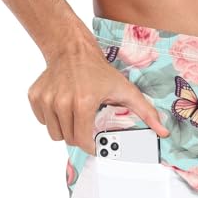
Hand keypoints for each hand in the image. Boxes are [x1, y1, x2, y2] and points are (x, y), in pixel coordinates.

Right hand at [27, 40, 169, 154]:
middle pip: (69, 139)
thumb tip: (163, 132)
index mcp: (83, 103)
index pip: (83, 141)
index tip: (97, 145)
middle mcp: (61, 102)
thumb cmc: (99, 71)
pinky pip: (43, 122)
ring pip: (55, 134)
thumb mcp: (126, 91)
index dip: (92, 147)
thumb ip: (147, 113)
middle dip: (81, 136)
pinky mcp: (35, 97)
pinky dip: (53, 119)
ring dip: (66, 129)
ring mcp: (46, 100)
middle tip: (88, 123)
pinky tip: (63, 105)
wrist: (71, 49)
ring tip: (76, 113)